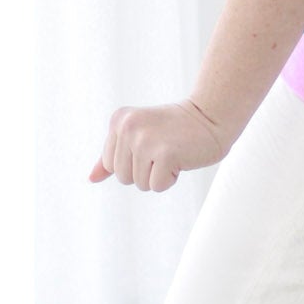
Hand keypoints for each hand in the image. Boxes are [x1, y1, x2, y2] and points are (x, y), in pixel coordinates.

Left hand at [89, 99, 228, 191]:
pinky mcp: (165, 154)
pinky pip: (156, 186)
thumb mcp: (139, 136)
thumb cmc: (175, 129)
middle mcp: (128, 127)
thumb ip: (113, 156)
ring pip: (139, 184)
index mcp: (118, 120)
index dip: (133, 162)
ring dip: (158, 175)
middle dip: (145, 171)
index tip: (152, 142)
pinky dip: (170, 179)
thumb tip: (91, 178)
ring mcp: (145, 140)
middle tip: (164, 149)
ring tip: (172, 153)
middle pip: (122, 177)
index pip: (110, 164)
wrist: (212, 117)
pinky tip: (180, 160)